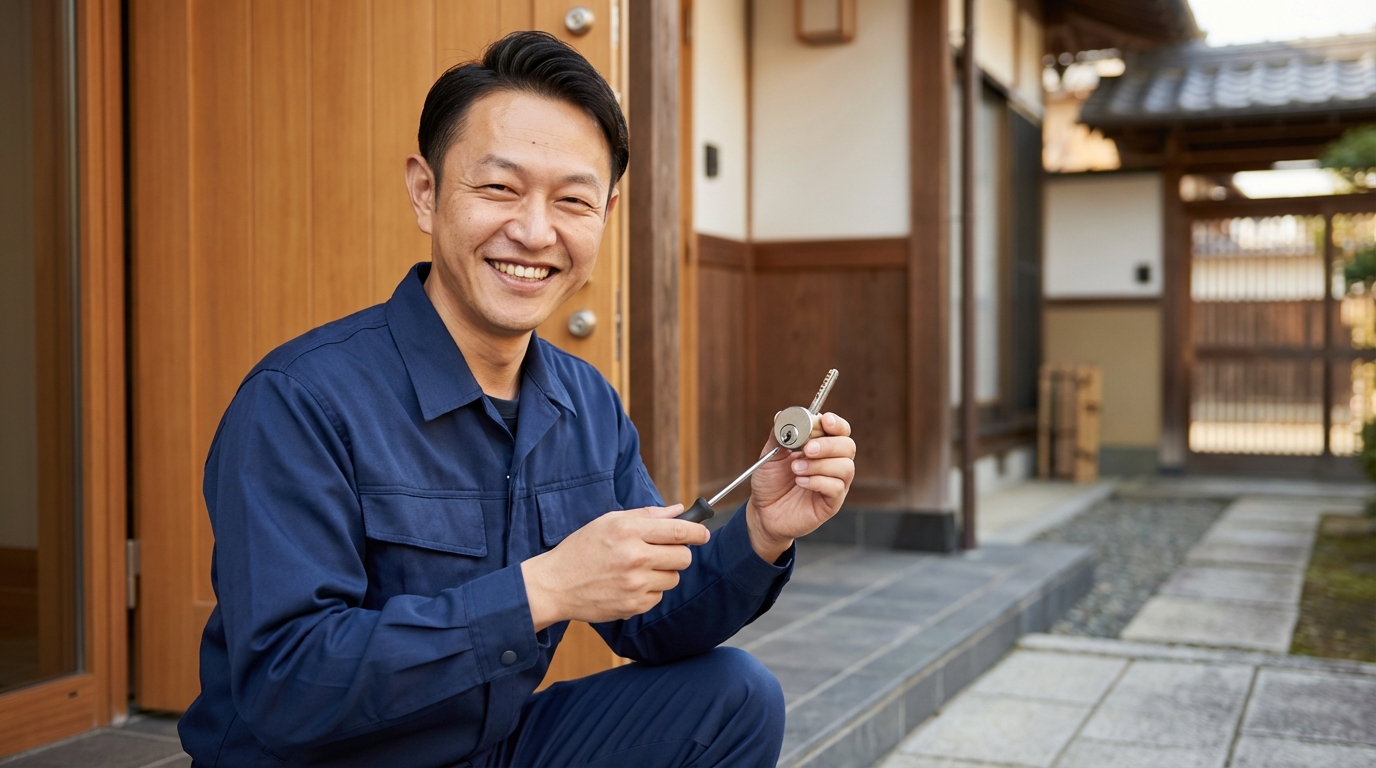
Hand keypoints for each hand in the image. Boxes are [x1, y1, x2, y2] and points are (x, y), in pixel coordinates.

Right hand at [521, 504, 709, 630]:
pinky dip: (649, 591)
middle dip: (679, 554)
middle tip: (663, 552)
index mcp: (629, 531)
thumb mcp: (608, 521)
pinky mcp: (633, 606)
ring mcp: (634, 584)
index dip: (697, 533)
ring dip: (663, 574)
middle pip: (683, 558)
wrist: (555, 585)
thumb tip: (678, 511)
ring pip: (673, 579)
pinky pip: (658, 597)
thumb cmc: (581, 549)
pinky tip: (628, 585)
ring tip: (639, 569)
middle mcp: (634, 557)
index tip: (703, 534)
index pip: (679, 532)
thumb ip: (646, 515)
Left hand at [746, 412, 854, 561]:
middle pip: (848, 446)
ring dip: (820, 465)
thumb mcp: (770, 455)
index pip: (840, 430)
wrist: (763, 512)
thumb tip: (781, 416)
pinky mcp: (831, 502)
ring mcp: (834, 483)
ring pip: (845, 467)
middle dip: (828, 445)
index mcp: (821, 446)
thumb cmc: (770, 483)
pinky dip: (818, 481)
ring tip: (796, 469)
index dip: (836, 424)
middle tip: (807, 449)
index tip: (825, 421)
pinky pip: (837, 488)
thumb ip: (778, 435)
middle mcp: (832, 463)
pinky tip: (801, 482)